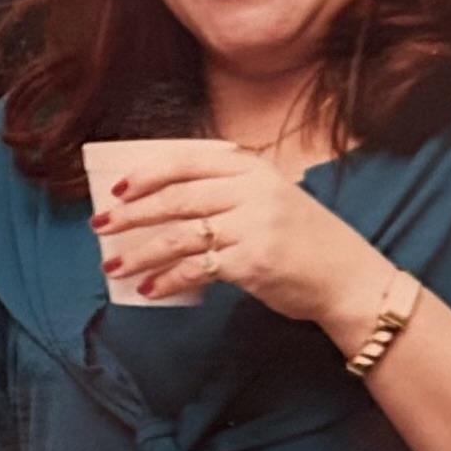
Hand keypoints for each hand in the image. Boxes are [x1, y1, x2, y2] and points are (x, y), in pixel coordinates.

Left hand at [91, 148, 386, 330]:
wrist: (349, 279)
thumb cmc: (304, 241)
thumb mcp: (270, 198)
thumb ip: (226, 192)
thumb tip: (160, 203)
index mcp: (252, 168)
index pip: (188, 161)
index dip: (148, 172)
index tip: (118, 187)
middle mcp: (252, 190)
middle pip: (177, 196)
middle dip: (132, 212)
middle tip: (101, 225)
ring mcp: (253, 225)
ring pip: (180, 234)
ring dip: (140, 252)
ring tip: (113, 265)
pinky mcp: (252, 262)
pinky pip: (196, 268)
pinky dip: (168, 279)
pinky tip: (149, 289)